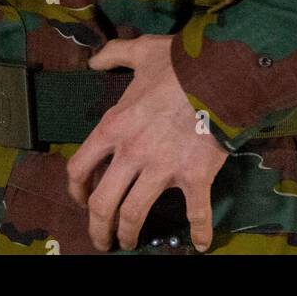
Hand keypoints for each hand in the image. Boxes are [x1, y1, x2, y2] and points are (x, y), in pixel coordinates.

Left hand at [65, 34, 228, 252]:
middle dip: (98, 228)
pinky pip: (196, 213)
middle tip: (102, 239)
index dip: (76, 190)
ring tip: (130, 242)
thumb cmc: (179, 62)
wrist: (220, 70)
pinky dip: (199, 232)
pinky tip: (200, 244)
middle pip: (102, 203)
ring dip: (129, 234)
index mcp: (115, 126)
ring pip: (134, 214)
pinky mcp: (194, 177)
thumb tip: (94, 60)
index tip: (82, 199)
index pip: (79, 168)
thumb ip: (114, 54)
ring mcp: (162, 168)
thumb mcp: (141, 50)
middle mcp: (132, 152)